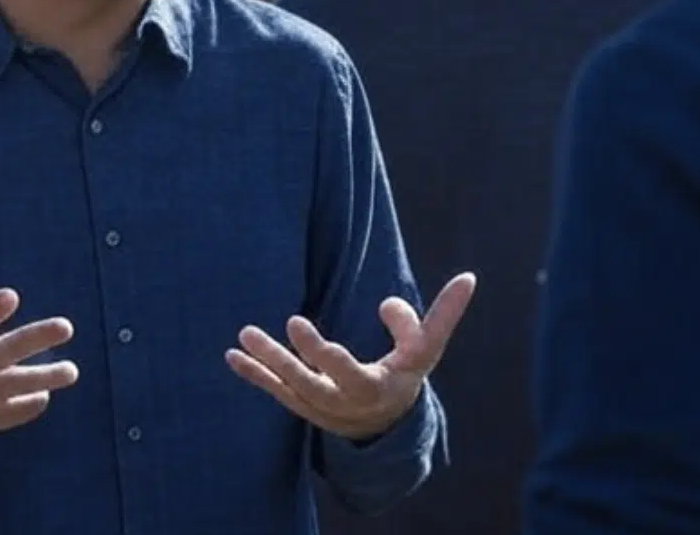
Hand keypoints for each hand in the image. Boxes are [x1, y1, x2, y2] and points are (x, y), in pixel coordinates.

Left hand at [226, 272, 476, 442]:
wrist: (388, 422)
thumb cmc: (407, 371)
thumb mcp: (427, 348)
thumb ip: (443, 315)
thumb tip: (468, 278)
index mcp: (374, 388)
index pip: (345, 372)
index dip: (320, 352)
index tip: (295, 324)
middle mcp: (344, 403)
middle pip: (309, 384)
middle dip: (283, 361)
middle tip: (255, 331)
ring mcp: (321, 408)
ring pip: (289, 389)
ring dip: (263, 365)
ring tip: (242, 338)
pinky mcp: (304, 405)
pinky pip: (276, 392)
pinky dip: (255, 376)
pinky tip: (231, 356)